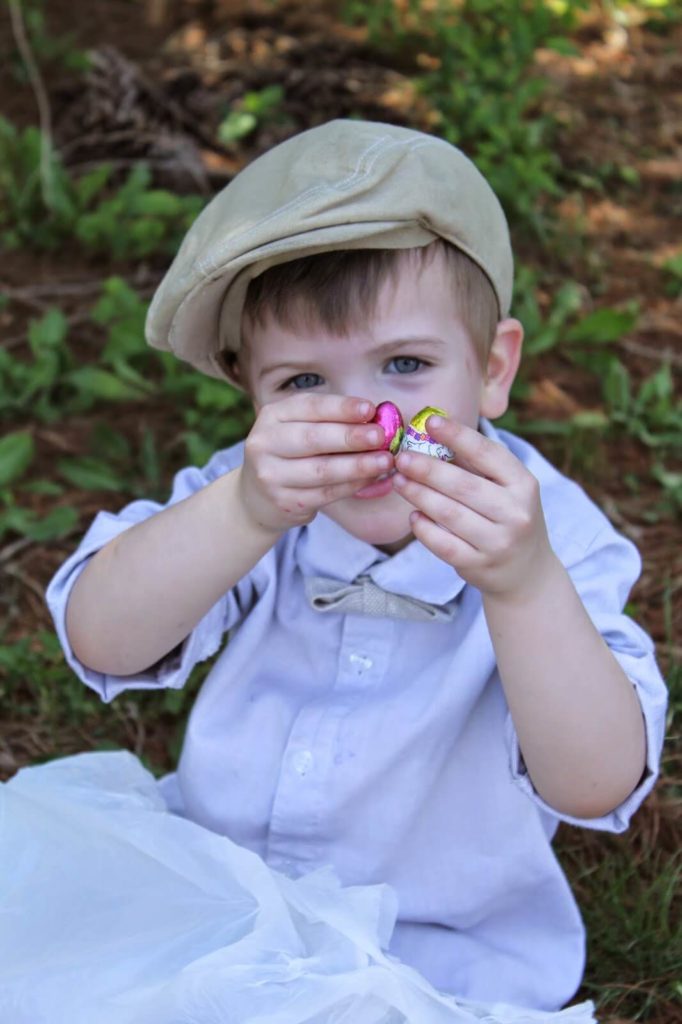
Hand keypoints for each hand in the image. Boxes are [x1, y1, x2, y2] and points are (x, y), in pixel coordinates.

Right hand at [239, 393, 392, 531]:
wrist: (256, 496)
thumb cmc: (290, 454)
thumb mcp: (299, 429)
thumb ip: (331, 422)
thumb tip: (377, 418)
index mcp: (272, 416)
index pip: (309, 407)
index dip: (341, 408)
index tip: (370, 409)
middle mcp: (265, 443)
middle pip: (313, 438)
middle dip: (351, 437)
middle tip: (380, 436)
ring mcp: (271, 475)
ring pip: (322, 470)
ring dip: (358, 465)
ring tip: (384, 461)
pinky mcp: (284, 502)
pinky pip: (326, 493)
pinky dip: (352, 485)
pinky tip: (371, 478)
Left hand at [392, 415, 554, 597]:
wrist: (527, 571)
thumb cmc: (508, 517)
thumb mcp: (508, 488)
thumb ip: (477, 464)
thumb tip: (433, 434)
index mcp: (524, 484)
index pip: (487, 454)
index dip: (457, 435)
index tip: (429, 421)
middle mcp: (515, 513)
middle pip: (463, 485)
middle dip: (427, 469)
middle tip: (401, 458)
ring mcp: (499, 542)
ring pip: (449, 514)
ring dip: (419, 495)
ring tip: (399, 481)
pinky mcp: (479, 566)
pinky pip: (443, 544)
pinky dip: (424, 528)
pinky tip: (413, 516)